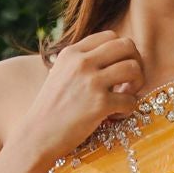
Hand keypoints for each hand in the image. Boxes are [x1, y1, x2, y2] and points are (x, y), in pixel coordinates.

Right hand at [0, 29, 146, 172]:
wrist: (36, 136)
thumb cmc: (51, 109)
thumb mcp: (60, 74)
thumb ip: (82, 62)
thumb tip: (112, 58)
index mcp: (71, 52)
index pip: (110, 36)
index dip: (121, 52)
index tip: (117, 69)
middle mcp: (82, 62)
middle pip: (127, 46)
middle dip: (136, 63)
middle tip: (129, 82)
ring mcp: (91, 82)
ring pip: (133, 68)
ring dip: (137, 84)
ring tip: (124, 97)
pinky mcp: (100, 104)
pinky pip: (131, 100)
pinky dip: (129, 109)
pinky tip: (116, 115)